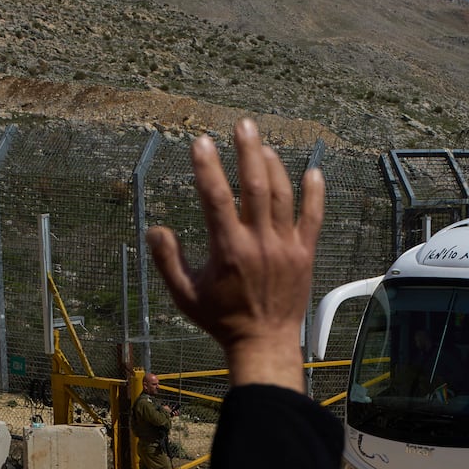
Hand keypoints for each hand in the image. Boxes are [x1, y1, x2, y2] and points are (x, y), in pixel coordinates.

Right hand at [146, 118, 323, 392]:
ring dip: (275, 166)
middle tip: (243, 124)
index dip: (208, 168)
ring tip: (264, 145)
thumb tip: (154, 231)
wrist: (264, 343)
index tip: (201, 143)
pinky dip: (314, 194)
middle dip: (248, 151)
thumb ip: (169, 262)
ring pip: (283, 196)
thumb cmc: (222, 320)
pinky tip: (312, 171)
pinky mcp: (304, 254)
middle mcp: (258, 243)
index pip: (216, 198)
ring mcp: (285, 247)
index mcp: (228, 250)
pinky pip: (313, 218)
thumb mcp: (186, 296)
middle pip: (255, 186)